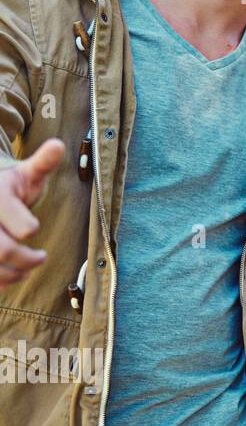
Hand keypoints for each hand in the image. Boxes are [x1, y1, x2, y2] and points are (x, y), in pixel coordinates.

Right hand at [0, 139, 64, 285]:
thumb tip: (59, 145)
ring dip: (13, 273)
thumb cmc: (10, 185)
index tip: (35, 228)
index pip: (21, 225)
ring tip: (27, 269)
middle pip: (4, 250)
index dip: (29, 229)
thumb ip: (43, 163)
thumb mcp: (26, 172)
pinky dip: (0, 280)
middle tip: (41, 258)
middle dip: (27, 259)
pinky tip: (11, 274)